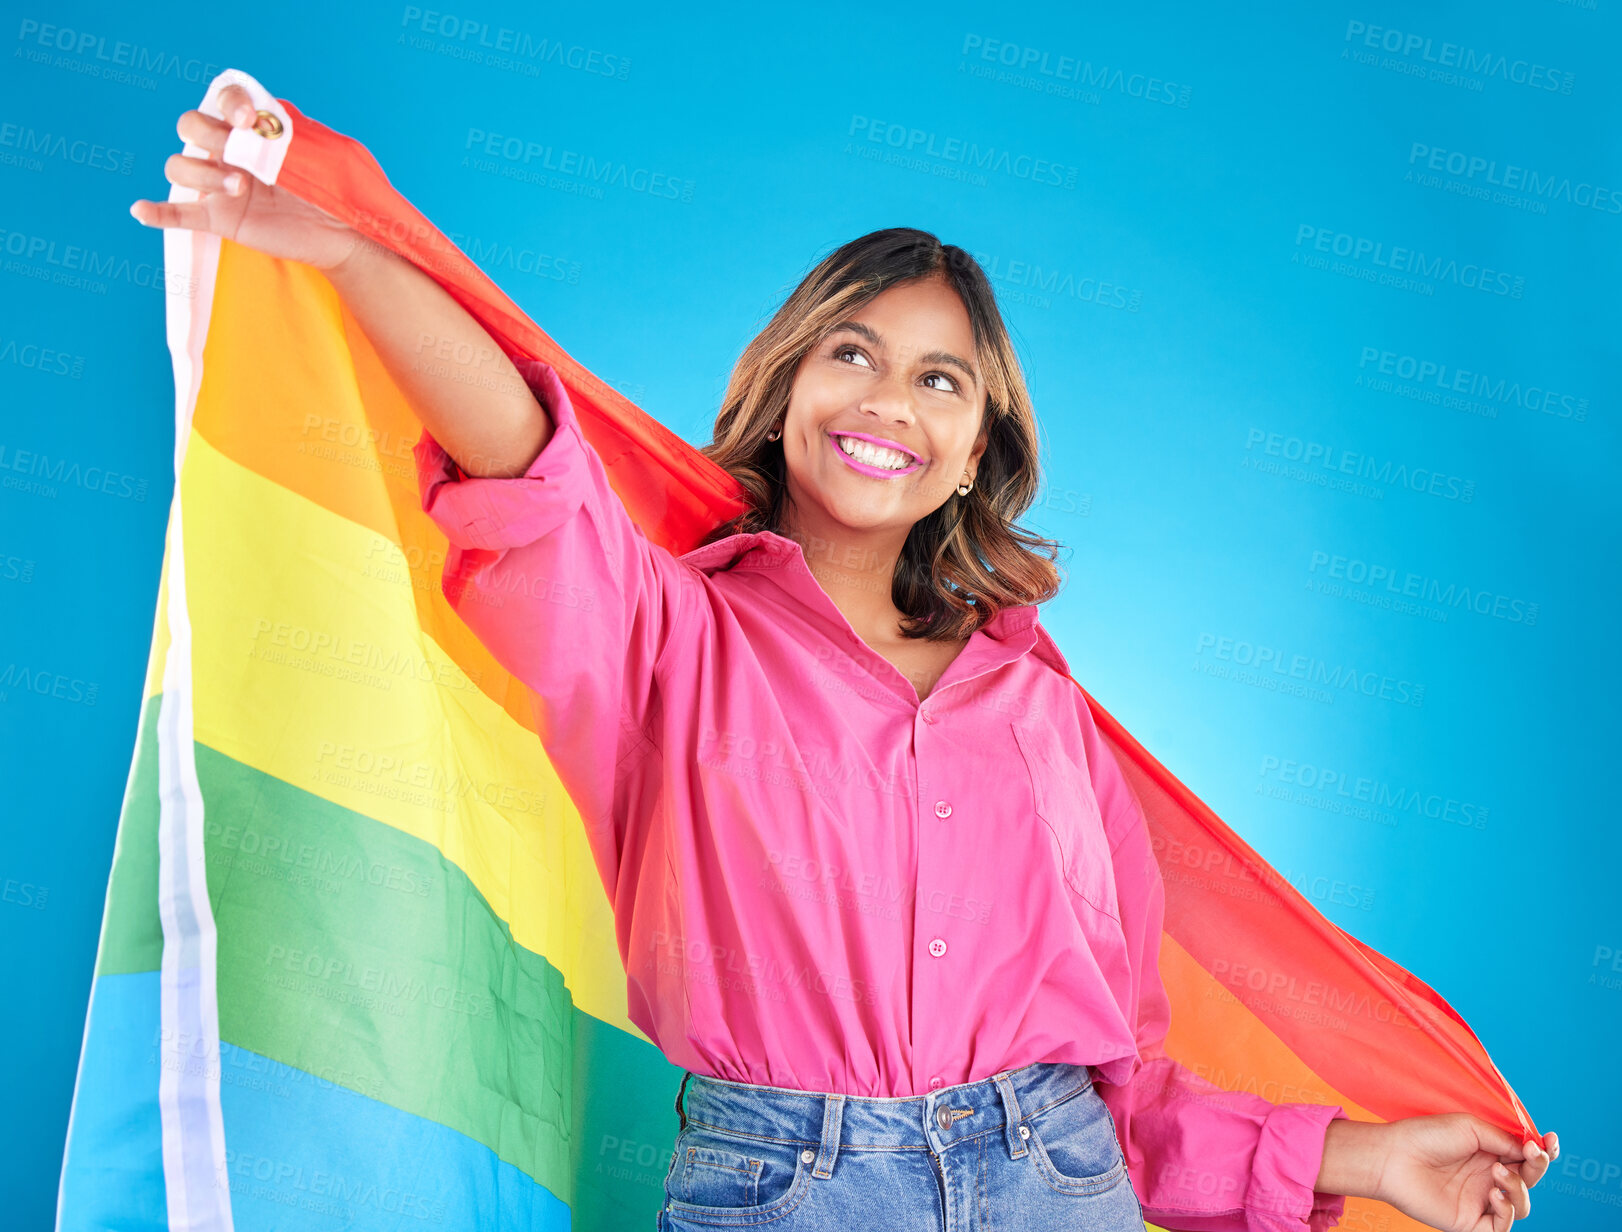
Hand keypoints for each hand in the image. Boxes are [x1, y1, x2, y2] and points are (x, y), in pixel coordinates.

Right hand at [128, 81, 366, 272]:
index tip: (248, 120)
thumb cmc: (332, 189)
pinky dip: (156, 211)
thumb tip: (263, 125)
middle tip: (241, 154)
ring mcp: (219, 184)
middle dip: (209, 134)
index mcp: (252, 128)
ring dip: (203, 173)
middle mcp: (228, 150)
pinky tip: (140, 209)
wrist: (341, 234)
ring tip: (240, 187)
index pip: (222, 99)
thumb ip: (291, 134)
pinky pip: (176, 213)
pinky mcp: (218, 218)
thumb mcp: (320, 154)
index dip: (228, 103)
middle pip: (191, 125)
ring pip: (180, 165)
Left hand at [1370, 1114, 1556, 1229]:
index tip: (1551, 1141)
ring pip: (1521, 1205)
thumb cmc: (1426, 1136)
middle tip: (1532, 1153)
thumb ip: (1504, 1140)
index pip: (1525, 1157)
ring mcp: (1480, 1200)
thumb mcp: (1470, 1128)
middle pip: (1529, 1180)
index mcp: (1488, 1152)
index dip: (1543, 1152)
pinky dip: (1506, 1210)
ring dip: (1518, 1188)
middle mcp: (1487, 1177)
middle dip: (1538, 1167)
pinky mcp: (1471, 1222)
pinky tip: (1494, 1193)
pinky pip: (1503, 1226)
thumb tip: (1532, 1149)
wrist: (1393, 1157)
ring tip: (1496, 1171)